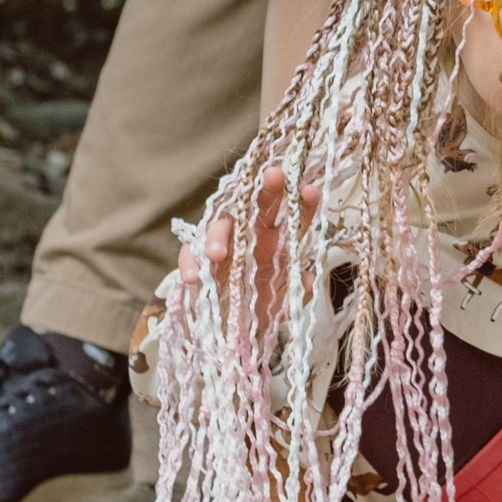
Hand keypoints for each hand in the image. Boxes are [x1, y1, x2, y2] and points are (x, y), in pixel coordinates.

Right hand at [176, 163, 321, 320]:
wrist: (232, 326)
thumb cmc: (261, 305)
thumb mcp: (282, 303)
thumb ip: (296, 292)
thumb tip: (306, 280)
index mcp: (278, 243)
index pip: (294, 219)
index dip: (304, 205)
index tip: (311, 191)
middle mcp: (254, 236)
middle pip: (261, 205)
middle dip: (269, 189)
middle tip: (275, 175)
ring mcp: (227, 244)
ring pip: (222, 226)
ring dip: (218, 237)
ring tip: (217, 256)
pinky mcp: (199, 258)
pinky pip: (191, 253)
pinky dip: (190, 263)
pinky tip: (192, 277)